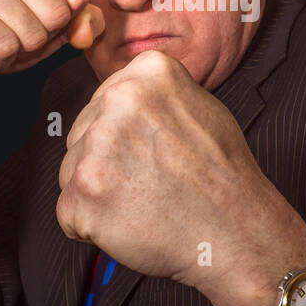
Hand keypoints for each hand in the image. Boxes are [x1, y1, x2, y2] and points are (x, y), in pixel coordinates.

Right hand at [0, 0, 104, 92]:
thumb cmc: (10, 33)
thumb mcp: (55, 27)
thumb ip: (83, 22)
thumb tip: (86, 32)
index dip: (63, 21)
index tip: (37, 20)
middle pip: (57, 14)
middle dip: (42, 37)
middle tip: (15, 32)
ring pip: (33, 35)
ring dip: (19, 50)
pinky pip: (6, 48)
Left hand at [56, 50, 305, 305]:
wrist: (236, 232)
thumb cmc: (223, 176)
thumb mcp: (198, 104)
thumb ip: (153, 94)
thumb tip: (115, 98)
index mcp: (147, 73)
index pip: (103, 101)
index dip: (124, 135)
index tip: (152, 152)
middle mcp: (117, 101)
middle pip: (82, 134)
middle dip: (106, 161)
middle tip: (150, 181)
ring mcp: (96, 148)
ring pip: (71, 171)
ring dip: (98, 192)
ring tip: (143, 202)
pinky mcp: (81, 195)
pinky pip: (68, 212)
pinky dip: (92, 226)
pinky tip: (130, 223)